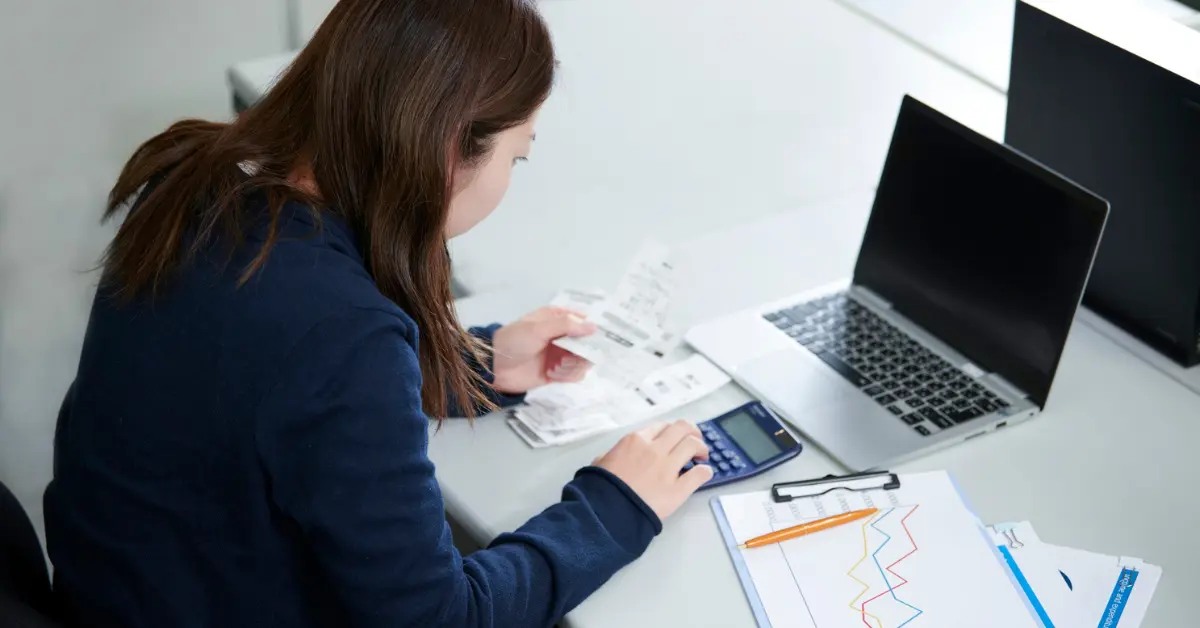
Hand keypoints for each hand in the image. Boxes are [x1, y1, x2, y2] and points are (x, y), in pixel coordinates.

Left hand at [490, 307, 597, 393]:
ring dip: (575, 364)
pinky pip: (573, 374)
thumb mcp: (539, 328)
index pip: (582, 319)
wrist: (494, 367)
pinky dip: (569, 375)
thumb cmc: (514, 341)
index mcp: (556, 319)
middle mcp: (561, 336)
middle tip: (577, 354)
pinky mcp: (555, 373)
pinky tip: (555, 374)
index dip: (593, 325)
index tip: (605, 334)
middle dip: (586, 349)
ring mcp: (558, 355)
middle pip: (586, 342)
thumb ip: (567, 325)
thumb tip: (594, 326)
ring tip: (559, 366)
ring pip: (582, 359)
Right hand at [593, 421, 713, 520]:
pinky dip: (705, 471)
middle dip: (692, 432)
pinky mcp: (678, 490)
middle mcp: (654, 449)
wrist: (606, 512)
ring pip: (693, 445)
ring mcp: (667, 468)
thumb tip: (609, 458)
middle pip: (682, 428)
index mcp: (636, 440)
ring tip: (702, 456)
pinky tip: (705, 473)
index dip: (672, 430)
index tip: (676, 437)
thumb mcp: (600, 463)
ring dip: (701, 448)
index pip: (662, 426)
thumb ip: (610, 455)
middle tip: (696, 441)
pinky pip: (699, 474)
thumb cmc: (601, 489)